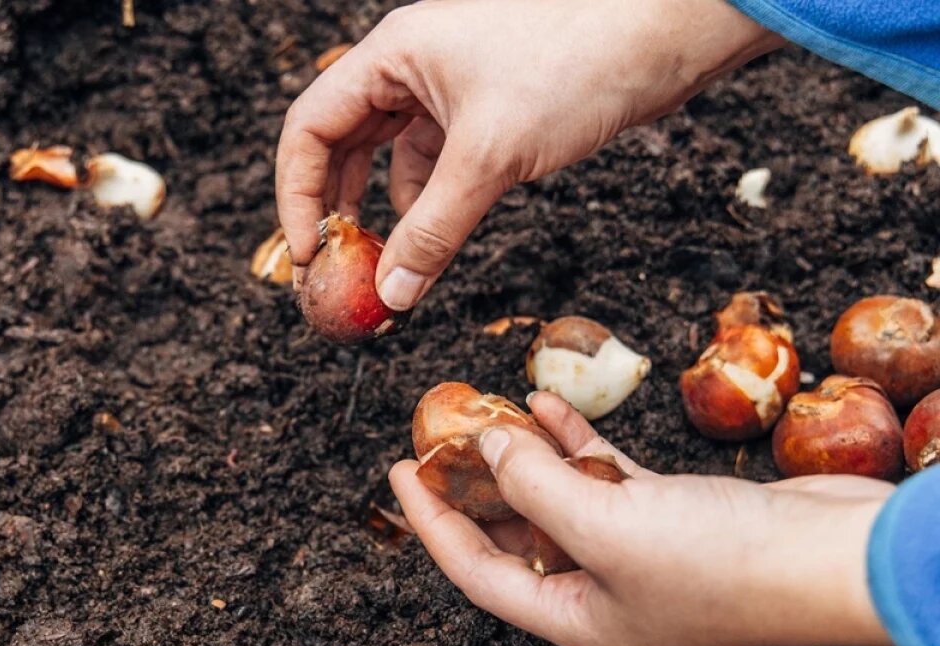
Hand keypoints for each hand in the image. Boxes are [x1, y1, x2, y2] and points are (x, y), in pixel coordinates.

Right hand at [276, 0, 780, 310]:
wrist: (663, 35)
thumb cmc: (575, 64)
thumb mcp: (490, 156)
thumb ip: (433, 229)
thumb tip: (394, 295)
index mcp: (392, 55)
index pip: (310, 127)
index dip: (297, 195)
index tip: (307, 255)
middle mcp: (410, 68)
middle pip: (341, 144)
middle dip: (335, 209)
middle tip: (334, 272)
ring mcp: (447, 89)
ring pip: (388, 158)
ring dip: (382, 213)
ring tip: (382, 268)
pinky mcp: (485, 113)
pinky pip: (433, 165)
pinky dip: (425, 205)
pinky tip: (430, 241)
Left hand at [389, 391, 893, 645]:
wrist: (835, 556)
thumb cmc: (722, 562)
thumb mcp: (606, 525)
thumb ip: (534, 486)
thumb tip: (487, 445)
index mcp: (574, 617)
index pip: (477, 570)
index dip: (431, 521)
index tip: (398, 472)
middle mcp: (598, 591)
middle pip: (512, 534)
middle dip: (473, 485)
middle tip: (438, 437)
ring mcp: (635, 552)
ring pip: (555, 500)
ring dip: (521, 456)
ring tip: (486, 412)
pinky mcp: (669, 515)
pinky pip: (601, 477)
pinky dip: (573, 443)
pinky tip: (545, 404)